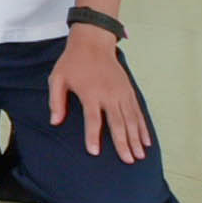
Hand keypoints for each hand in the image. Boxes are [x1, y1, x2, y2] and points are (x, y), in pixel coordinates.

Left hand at [48, 28, 150, 161]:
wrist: (93, 42)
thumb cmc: (72, 62)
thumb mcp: (57, 78)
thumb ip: (56, 101)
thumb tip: (55, 122)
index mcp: (90, 93)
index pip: (93, 119)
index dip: (93, 136)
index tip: (94, 152)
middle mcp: (109, 95)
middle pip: (118, 123)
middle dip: (123, 143)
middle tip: (128, 161)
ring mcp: (121, 93)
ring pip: (131, 120)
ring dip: (136, 139)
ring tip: (140, 156)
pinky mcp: (129, 91)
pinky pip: (138, 112)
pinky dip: (143, 127)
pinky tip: (146, 141)